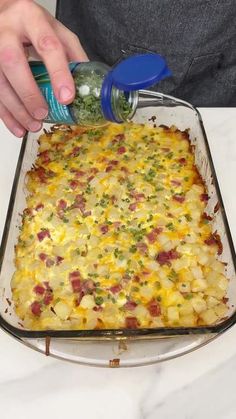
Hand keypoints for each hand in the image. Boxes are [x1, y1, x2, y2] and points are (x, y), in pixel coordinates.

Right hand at [0, 0, 87, 136]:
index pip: (47, 45)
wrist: (3, 13)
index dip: (58, 73)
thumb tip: (87, 84)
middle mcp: (6, 29)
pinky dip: (6, 114)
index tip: (66, 97)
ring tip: (33, 125)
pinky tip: (18, 127)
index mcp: (31, 18)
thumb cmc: (31, 25)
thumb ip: (71, 53)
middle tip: (43, 113)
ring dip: (16, 108)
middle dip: (29, 92)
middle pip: (13, 62)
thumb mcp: (56, 30)